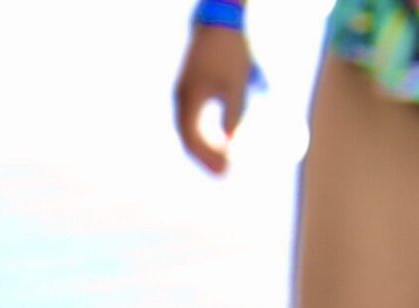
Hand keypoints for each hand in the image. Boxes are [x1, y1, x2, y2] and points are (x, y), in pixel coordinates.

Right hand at [175, 27, 254, 174]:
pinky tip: (217, 140)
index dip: (207, 159)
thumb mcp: (236, 84)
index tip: (225, 172)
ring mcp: (183, 94)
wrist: (219, 21)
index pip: (193, 141)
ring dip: (204, 148)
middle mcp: (181, 100)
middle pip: (189, 140)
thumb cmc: (230, 50)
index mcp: (189, 101)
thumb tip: (234, 143)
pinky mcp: (189, 88)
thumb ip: (234, 114)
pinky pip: (193, 119)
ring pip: (190, 131)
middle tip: (223, 174)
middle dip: (206, 159)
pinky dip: (204, 134)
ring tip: (221, 162)